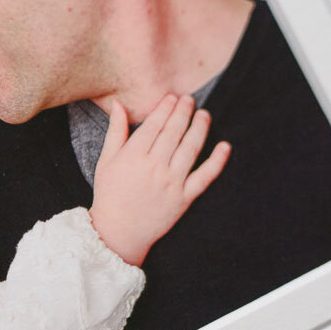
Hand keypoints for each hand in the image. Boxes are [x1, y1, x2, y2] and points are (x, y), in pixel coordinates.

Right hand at [88, 95, 229, 266]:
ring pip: (191, 148)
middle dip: (184, 112)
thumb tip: (119, 104)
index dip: (165, 108)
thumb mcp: (106, 161)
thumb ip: (115, 131)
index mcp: (133, 156)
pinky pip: (205, 177)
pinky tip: (224, 146)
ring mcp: (171, 183)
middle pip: (174, 132)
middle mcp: (154, 167)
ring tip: (204, 115)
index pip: (154, 124)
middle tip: (189, 100)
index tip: (172, 97)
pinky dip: (217, 161)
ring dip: (200, 128)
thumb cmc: (109, 194)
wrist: (118, 232)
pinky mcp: (184, 198)